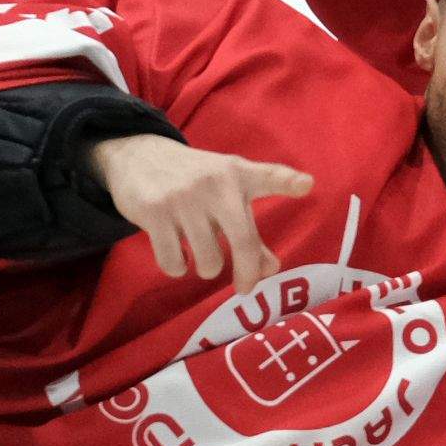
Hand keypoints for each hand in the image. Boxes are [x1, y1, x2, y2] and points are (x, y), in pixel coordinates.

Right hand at [93, 135, 315, 293]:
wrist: (139, 157)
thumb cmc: (197, 182)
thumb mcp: (227, 195)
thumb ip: (251, 232)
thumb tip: (271, 270)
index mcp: (240, 175)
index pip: (270, 176)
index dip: (289, 181)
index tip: (307, 185)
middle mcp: (215, 185)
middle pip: (243, 241)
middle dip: (248, 272)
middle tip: (246, 288)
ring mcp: (183, 198)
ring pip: (208, 260)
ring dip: (207, 268)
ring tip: (202, 256)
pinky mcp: (154, 212)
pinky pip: (173, 262)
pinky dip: (178, 268)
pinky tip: (178, 256)